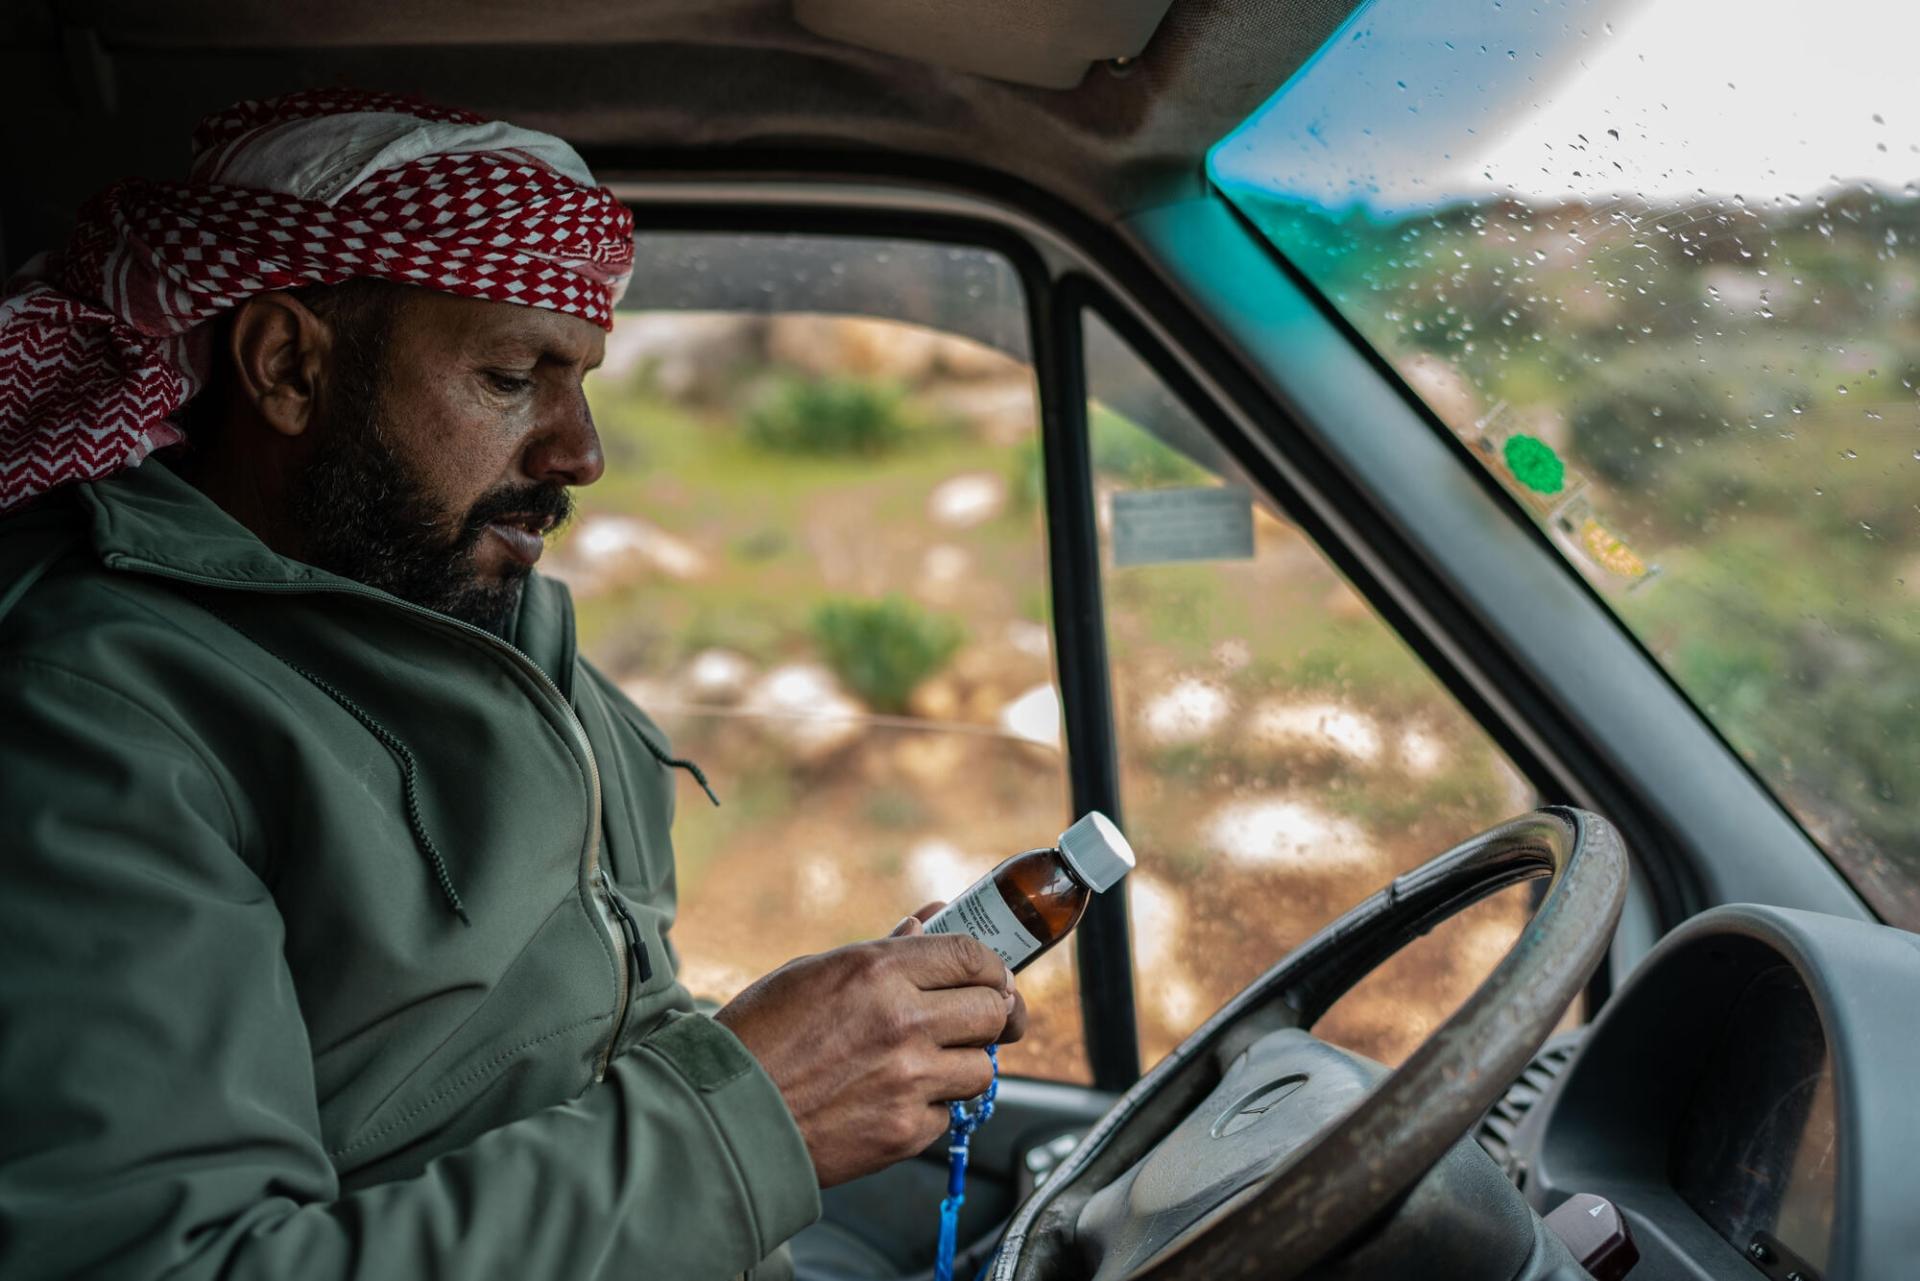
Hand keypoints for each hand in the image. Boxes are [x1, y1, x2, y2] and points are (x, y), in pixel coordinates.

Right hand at [714, 904, 1026, 1187]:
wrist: (726, 1118)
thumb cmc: (759, 1039)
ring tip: (927, 1063)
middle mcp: (903, 1021)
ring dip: (963, 1063)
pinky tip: (894, 1099)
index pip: (973, 955)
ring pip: (982, 1067)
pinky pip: (948, 1113)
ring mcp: (909, 1080)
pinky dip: (931, 1107)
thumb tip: (928, 921)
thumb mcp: (814, 974)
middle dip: (992, 1014)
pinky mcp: (906, 1131)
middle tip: (977, 1020)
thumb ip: (884, 951)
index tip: (992, 977)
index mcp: (878, 971)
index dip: (992, 966)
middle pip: (994, 1010)